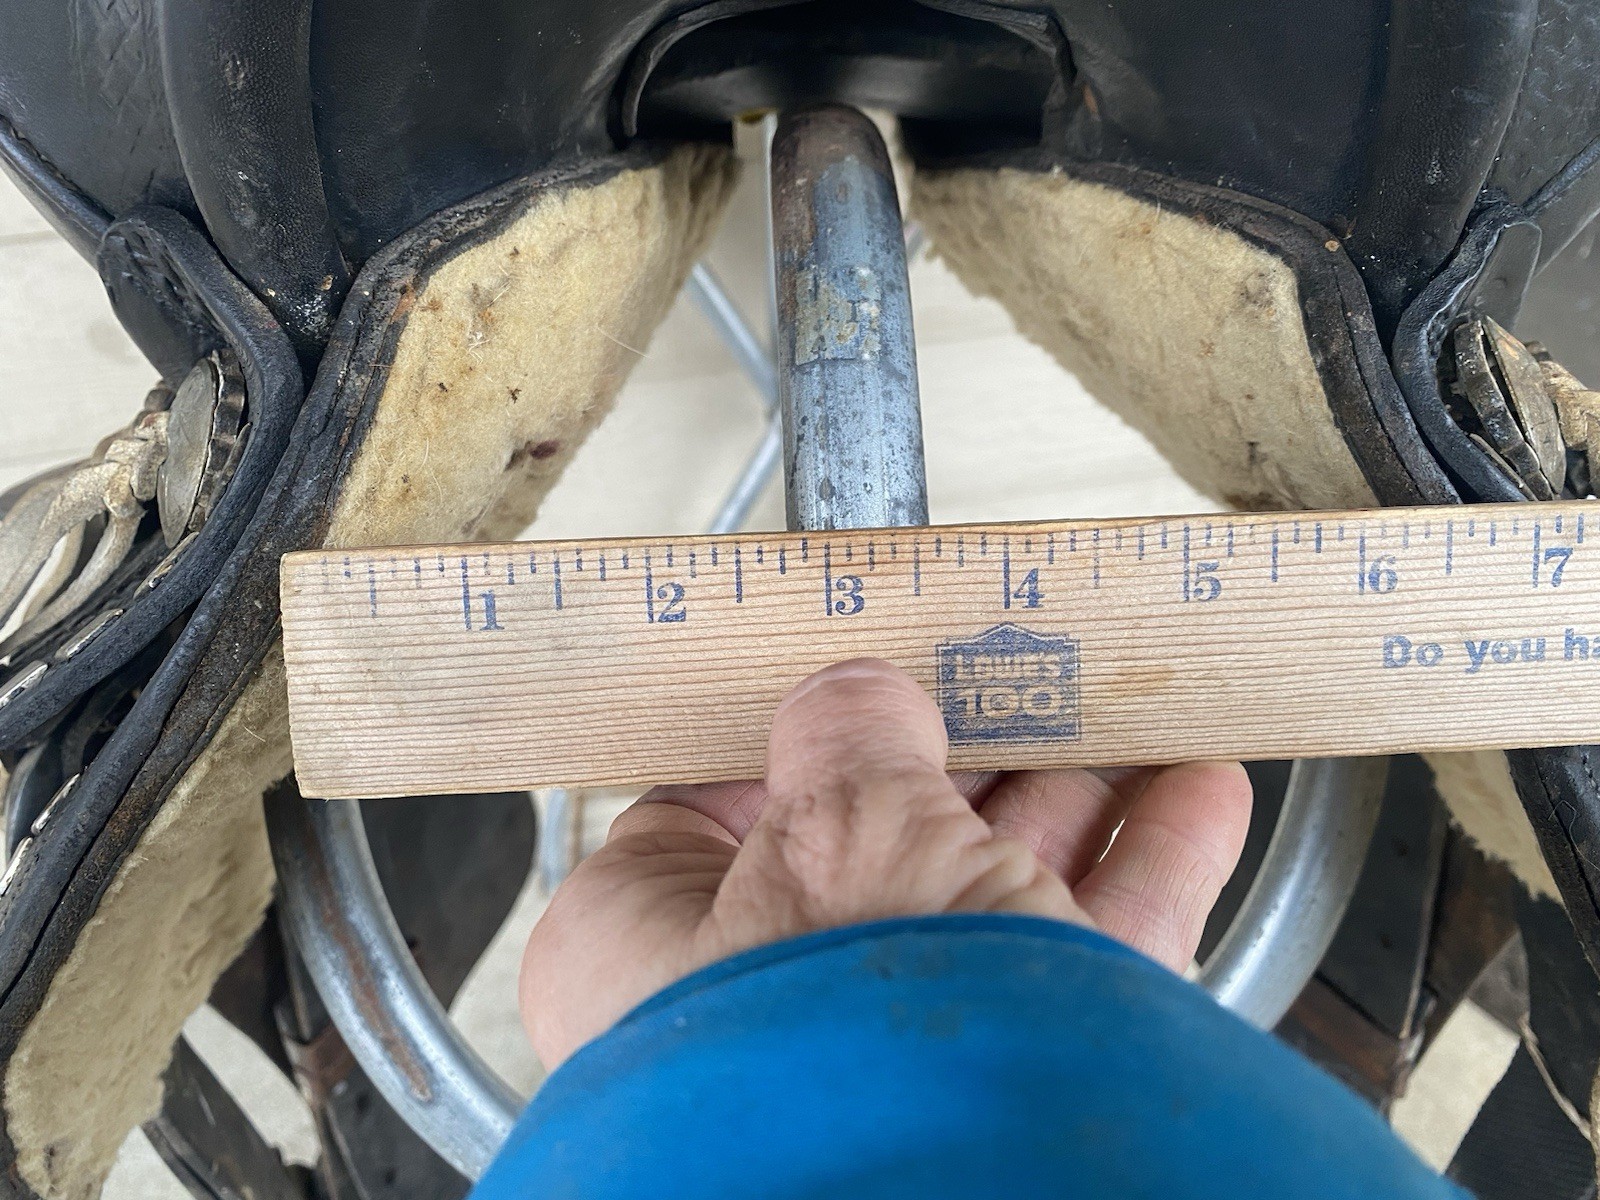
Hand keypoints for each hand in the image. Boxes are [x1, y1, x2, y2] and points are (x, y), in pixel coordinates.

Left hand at [520, 658, 1251, 1068]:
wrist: (976, 1192)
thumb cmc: (841, 1040)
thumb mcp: (842, 823)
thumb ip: (849, 732)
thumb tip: (863, 694)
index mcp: (649, 947)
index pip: (714, 804)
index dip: (806, 725)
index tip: (876, 666)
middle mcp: (765, 1008)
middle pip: (872, 839)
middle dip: (966, 752)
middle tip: (1019, 676)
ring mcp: (889, 1045)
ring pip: (987, 895)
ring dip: (1073, 799)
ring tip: (1125, 715)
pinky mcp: (1008, 1077)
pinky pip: (1080, 952)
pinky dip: (1145, 867)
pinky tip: (1194, 797)